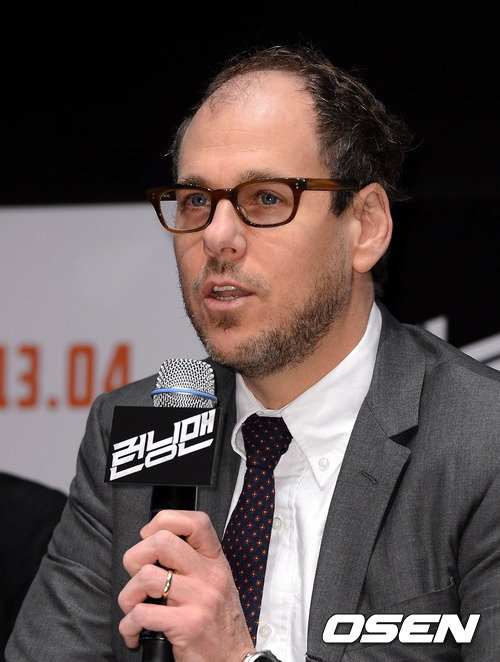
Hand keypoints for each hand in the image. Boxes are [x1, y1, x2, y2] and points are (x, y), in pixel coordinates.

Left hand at [118, 509, 253, 661]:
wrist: (235, 661)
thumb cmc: (221, 626)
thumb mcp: (216, 585)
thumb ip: (194, 565)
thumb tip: (155, 549)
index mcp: (215, 562)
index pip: (195, 522)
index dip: (165, 520)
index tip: (149, 536)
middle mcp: (209, 576)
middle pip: (162, 541)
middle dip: (136, 557)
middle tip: (137, 577)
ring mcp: (199, 599)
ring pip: (146, 576)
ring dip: (128, 596)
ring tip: (133, 608)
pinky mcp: (188, 626)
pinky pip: (142, 614)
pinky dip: (129, 626)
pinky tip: (136, 633)